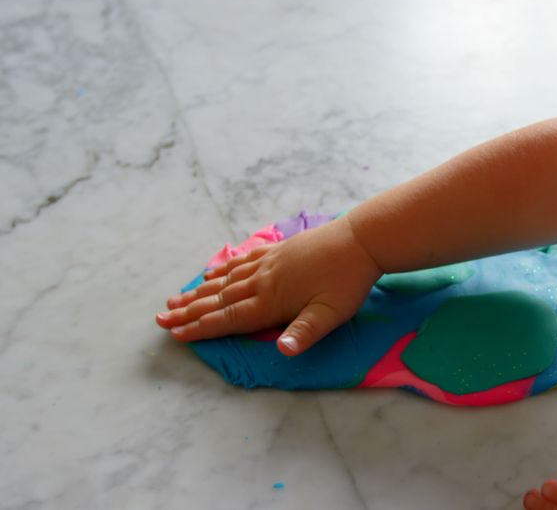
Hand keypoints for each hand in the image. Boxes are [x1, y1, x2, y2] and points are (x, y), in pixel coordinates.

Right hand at [156, 217, 381, 355]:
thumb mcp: (332, 313)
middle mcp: (264, 280)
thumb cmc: (349, 280)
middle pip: (219, 299)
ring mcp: (269, 262)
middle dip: (189, 311)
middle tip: (161, 320)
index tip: (177, 335)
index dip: (202, 328)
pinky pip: (241, 261)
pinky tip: (211, 272)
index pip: (231, 318)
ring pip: (226, 280)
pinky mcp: (277, 250)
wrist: (360, 239)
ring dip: (199, 291)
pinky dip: (222, 269)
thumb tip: (282, 351)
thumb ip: (305, 332)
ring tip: (175, 299)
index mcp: (273, 300)